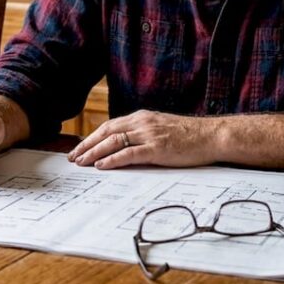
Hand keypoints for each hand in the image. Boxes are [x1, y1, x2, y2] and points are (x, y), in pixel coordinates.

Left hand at [67, 110, 215, 169]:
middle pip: (106, 132)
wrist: (211, 136)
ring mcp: (149, 134)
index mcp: (141, 117)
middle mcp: (142, 123)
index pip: (110, 126)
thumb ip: (143, 133)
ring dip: (94, 152)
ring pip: (113, 141)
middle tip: (73, 157)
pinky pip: (129, 153)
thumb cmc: (188, 135)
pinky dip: (112, 159)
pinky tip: (101, 166)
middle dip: (87, 145)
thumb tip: (125, 146)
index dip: (92, 137)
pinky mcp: (157, 148)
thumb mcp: (160, 128)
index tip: (80, 148)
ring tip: (81, 163)